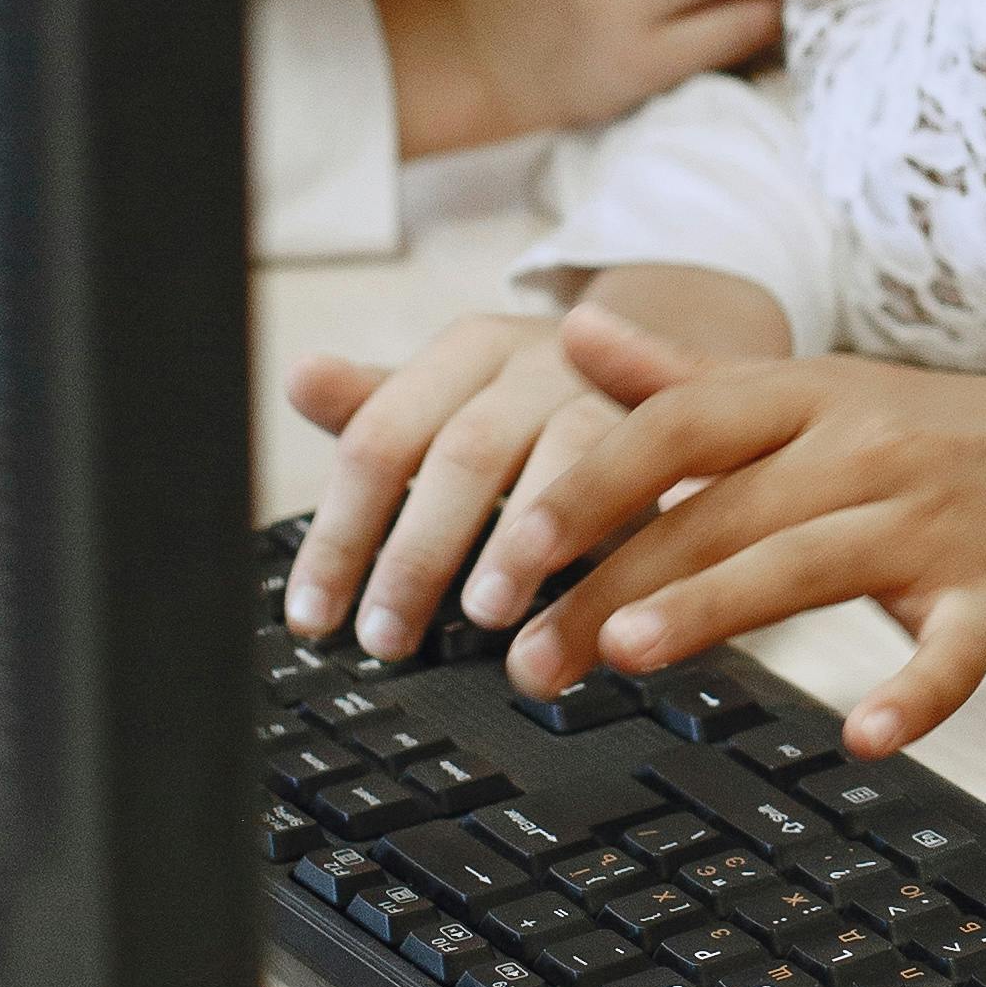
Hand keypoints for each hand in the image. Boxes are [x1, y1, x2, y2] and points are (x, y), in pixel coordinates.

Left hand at [281, 269, 792, 646]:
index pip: (383, 437)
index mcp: (472, 349)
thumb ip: (381, 406)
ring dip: (520, 546)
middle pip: (466, 453)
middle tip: (386, 637)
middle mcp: (544, 359)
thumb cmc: (544, 402)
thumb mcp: (460, 402)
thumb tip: (299, 378)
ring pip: (561, 465)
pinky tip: (586, 614)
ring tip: (486, 619)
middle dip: (419, 554)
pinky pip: (645, 494)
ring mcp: (618, 391)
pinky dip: (610, 555)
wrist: (682, 360)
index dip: (342, 533)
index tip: (313, 617)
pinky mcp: (686, 434)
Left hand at [464, 321, 985, 742]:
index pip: (676, 430)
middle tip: (527, 657)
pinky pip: (955, 650)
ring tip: (628, 654)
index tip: (507, 547)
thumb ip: (681, 378)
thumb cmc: (924, 431)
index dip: (588, 485)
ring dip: (717, 607)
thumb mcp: (805, 389)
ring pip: (811, 563)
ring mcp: (932, 523)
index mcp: (804, 399)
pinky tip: (864, 738)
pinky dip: (915, 694)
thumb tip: (568, 328)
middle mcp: (862, 450)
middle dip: (615, 582)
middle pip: (721, 513)